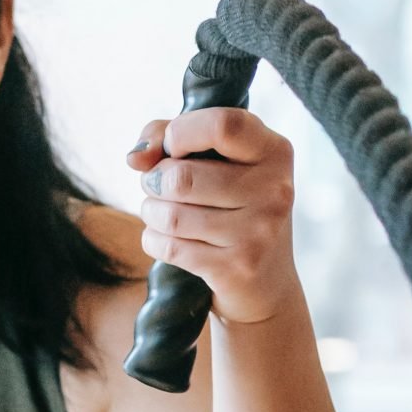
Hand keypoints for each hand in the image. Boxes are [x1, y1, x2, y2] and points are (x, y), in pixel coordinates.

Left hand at [127, 106, 296, 326]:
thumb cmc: (232, 210)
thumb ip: (171, 137)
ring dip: (151, 212)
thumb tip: (136, 156)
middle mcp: (274, 190)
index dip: (179, 133)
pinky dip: (153, 240)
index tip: (172, 148)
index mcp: (274, 152)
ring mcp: (258, 232)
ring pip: (169, 214)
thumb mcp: (219, 163)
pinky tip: (167, 240)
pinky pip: (168, 246)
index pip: (221, 125)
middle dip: (154, 181)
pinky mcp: (236, 268)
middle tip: (160, 188)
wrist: (265, 286)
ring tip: (163, 214)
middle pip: (181, 176)